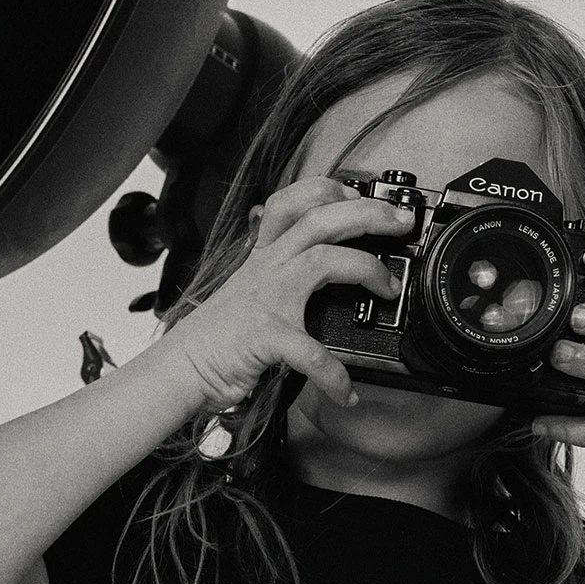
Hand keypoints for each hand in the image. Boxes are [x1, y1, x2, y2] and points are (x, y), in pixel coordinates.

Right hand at [163, 176, 415, 413]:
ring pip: (323, 259)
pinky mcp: (267, 336)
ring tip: (389, 287)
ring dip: (366, 269)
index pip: (296, 201)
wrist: (183, 368)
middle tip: (401, 221)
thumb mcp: (250, 293)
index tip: (361, 197)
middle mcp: (268, 266)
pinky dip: (334, 375)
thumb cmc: (219, 338)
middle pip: (321, 217)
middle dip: (368, 212)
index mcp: (265, 255)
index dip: (332, 190)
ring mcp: (268, 298)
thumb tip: (317, 270)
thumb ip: (279, 275)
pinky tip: (346, 393)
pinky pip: (312, 352)